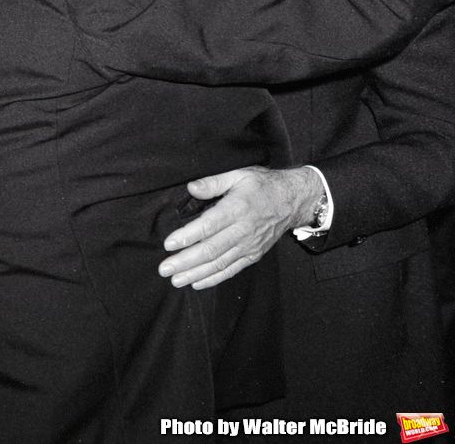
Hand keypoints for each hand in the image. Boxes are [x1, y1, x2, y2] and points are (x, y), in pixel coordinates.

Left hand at [158, 165, 320, 289]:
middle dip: (185, 261)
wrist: (293, 200)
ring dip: (196, 274)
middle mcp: (243, 230)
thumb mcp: (239, 174)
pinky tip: (197, 283)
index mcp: (237, 208)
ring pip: (219, 263)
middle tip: (164, 268)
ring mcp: (249, 245)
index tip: (169, 244)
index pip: (209, 226)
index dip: (188, 236)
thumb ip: (213, 182)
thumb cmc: (263, 185)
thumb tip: (191, 188)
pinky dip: (214, 278)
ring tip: (176, 280)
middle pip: (211, 249)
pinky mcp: (253, 255)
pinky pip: (232, 269)